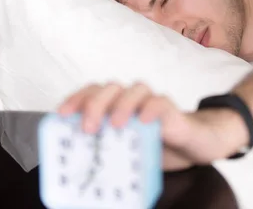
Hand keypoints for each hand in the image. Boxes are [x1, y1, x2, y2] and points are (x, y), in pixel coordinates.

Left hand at [58, 83, 248, 170]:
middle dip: (95, 104)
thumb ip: (103, 148)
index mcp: (114, 105)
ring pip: (135, 89)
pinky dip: (151, 109)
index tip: (61, 115)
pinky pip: (161, 102)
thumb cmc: (153, 148)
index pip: (91, 92)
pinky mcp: (171, 111)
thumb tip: (71, 164)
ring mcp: (151, 102)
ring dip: (122, 104)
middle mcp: (131, 98)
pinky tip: (143, 122)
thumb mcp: (123, 150)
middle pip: (109, 88)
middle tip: (88, 128)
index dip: (75, 99)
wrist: (191, 147)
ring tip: (116, 125)